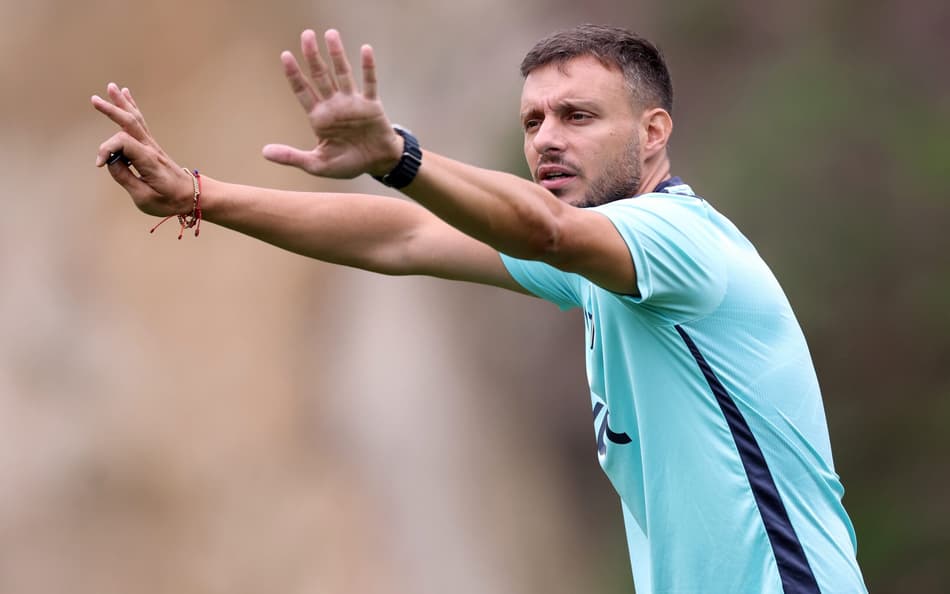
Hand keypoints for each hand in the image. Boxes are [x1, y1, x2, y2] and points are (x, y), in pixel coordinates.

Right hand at [91, 83, 194, 216]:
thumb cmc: (169, 200)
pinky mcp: (152, 147)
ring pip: (135, 119)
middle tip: (94, 99)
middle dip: (111, 110)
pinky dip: (132, 109)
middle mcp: (150, 148)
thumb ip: (124, 178)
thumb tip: (109, 162)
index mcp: (148, 160)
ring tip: (112, 87)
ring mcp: (152, 145)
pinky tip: (127, 96)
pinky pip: (140, 123)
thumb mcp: (144, 197)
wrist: (193, 197)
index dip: (106, 150)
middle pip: (130, 122)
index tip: (99, 165)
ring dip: (122, 103)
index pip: (122, 143)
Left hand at [262, 29, 402, 178]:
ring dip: (337, 54)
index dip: (294, 74)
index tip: (286, 55)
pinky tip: (365, 49)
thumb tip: (264, 152)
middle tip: (306, 35)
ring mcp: (352, 103)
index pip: (303, 91)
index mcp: (319, 118)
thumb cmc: (347, 164)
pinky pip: (369, 83)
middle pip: (321, 75)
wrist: (377, 164)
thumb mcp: (317, 164)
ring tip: (331, 34)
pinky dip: (367, 67)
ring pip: (342, 73)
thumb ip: (292, 156)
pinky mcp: (371, 105)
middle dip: (313, 56)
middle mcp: (334, 105)